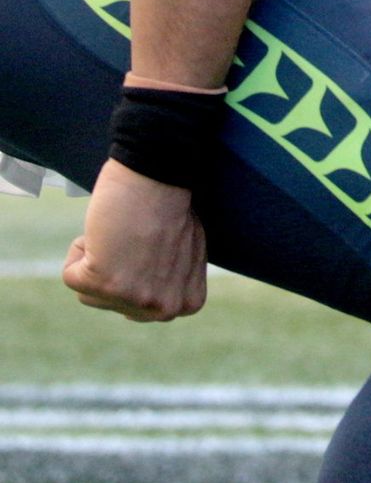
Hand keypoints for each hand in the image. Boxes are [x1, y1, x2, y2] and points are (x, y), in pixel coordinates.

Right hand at [62, 159, 207, 321]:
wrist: (158, 173)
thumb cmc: (169, 203)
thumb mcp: (185, 254)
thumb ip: (169, 281)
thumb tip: (149, 295)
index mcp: (187, 302)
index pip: (139, 305)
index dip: (137, 270)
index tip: (153, 246)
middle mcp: (165, 309)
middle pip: (113, 304)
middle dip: (115, 270)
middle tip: (136, 239)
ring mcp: (135, 299)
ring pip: (89, 293)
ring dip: (98, 259)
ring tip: (124, 232)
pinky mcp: (104, 285)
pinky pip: (70, 275)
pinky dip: (79, 249)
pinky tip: (107, 229)